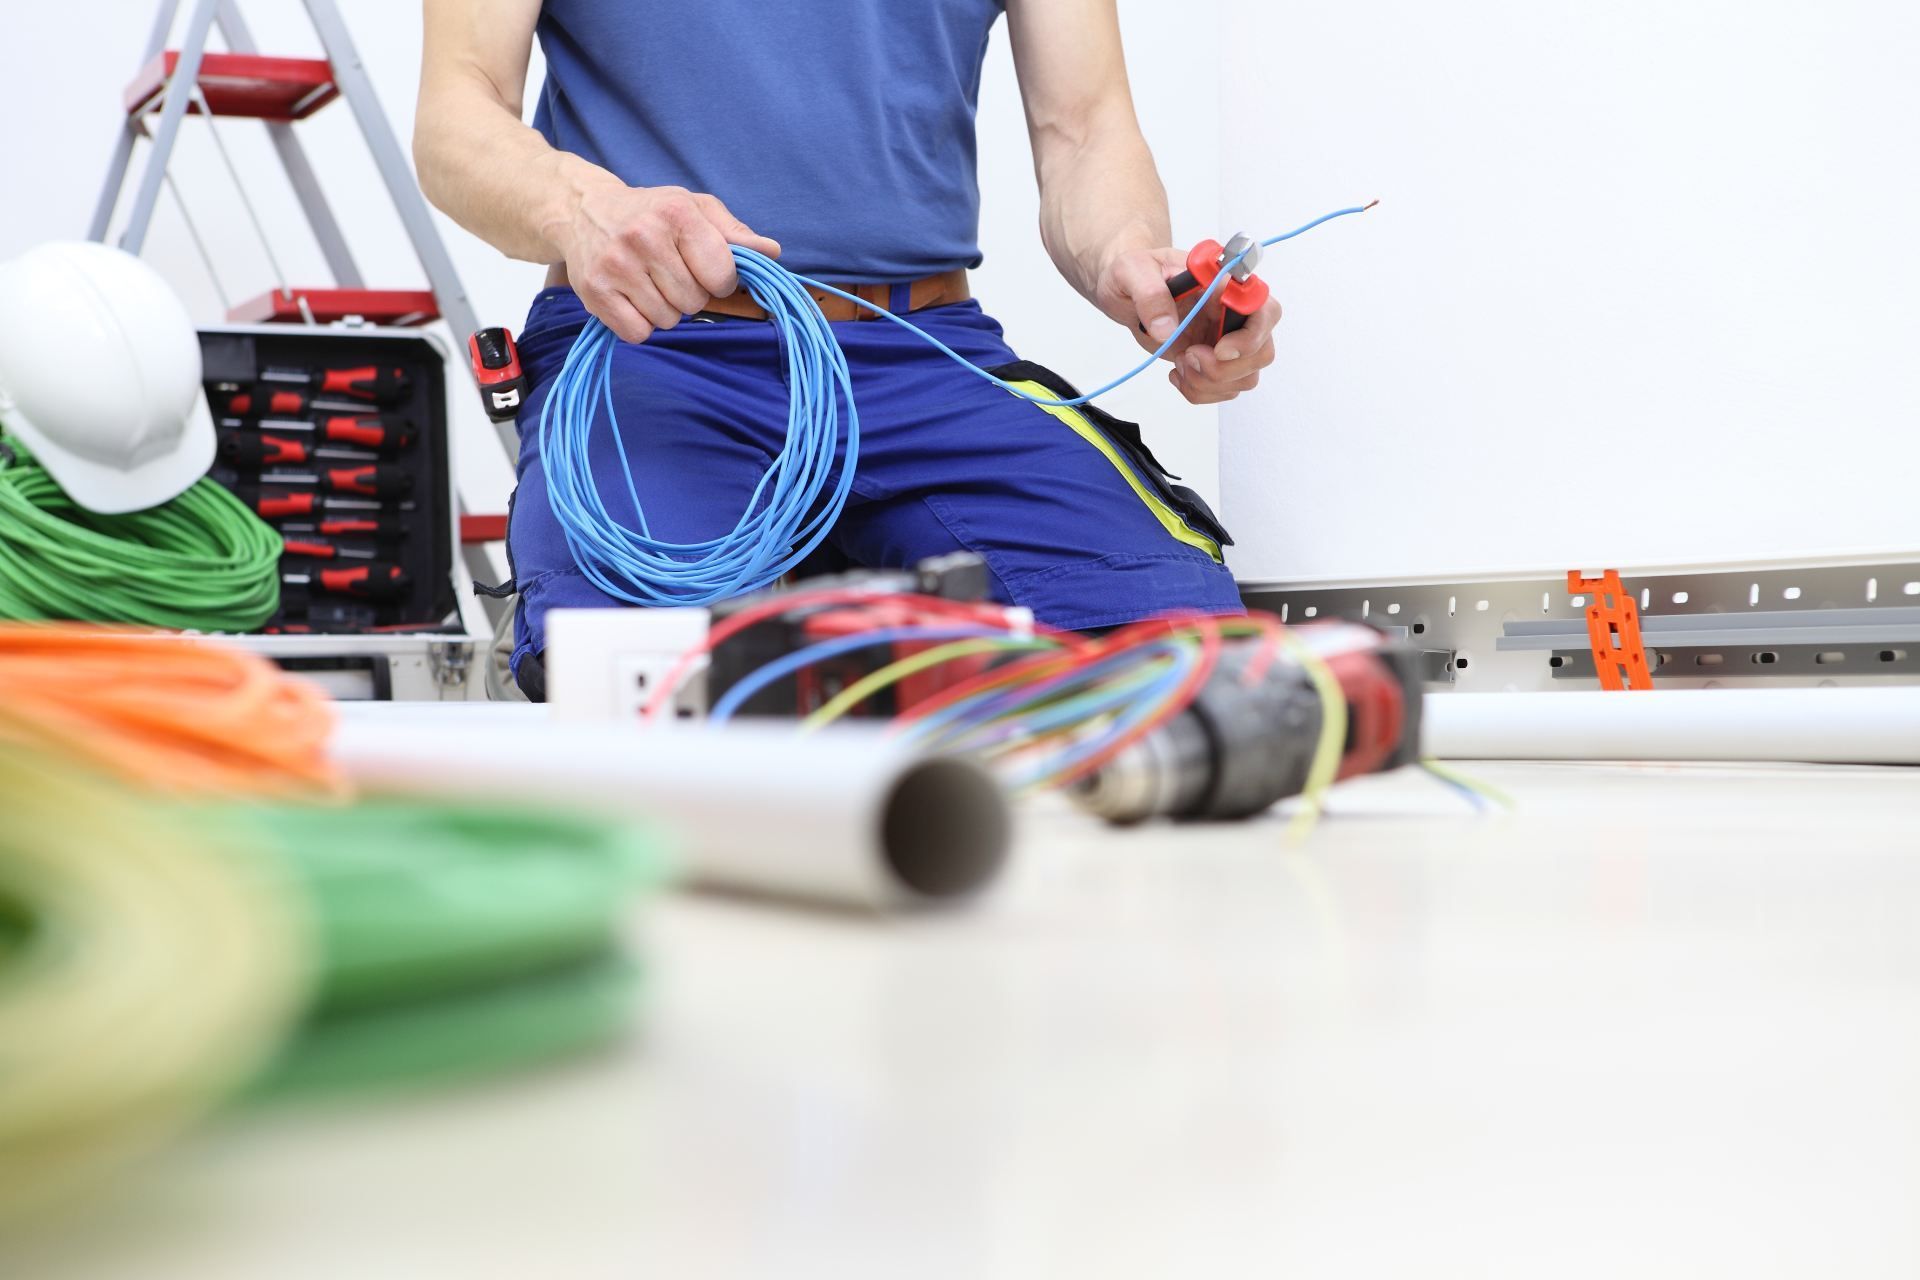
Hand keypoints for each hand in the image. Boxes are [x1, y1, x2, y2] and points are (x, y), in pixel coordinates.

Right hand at [558, 181, 780, 342]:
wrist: (583, 210)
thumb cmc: (651, 212)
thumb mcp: (695, 209)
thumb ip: (734, 233)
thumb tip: (772, 252)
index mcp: (676, 212)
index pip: (720, 276)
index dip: (718, 281)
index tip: (704, 270)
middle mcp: (644, 236)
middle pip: (693, 301)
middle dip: (688, 294)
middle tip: (667, 273)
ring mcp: (616, 265)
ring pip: (667, 320)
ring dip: (664, 310)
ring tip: (647, 282)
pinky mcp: (595, 291)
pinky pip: (638, 333)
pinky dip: (640, 324)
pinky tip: (631, 297)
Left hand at [1097, 246, 1279, 404]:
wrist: (1125, 292)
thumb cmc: (1135, 272)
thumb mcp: (1132, 271)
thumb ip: (1150, 295)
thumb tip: (1166, 329)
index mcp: (1224, 284)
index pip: (1266, 309)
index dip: (1251, 336)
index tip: (1218, 349)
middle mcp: (1234, 313)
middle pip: (1261, 352)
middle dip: (1223, 368)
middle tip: (1188, 355)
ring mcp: (1227, 339)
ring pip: (1244, 377)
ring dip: (1208, 382)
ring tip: (1179, 361)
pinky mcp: (1214, 361)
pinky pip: (1223, 389)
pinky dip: (1198, 390)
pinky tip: (1178, 372)